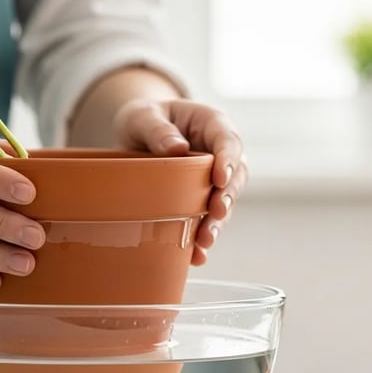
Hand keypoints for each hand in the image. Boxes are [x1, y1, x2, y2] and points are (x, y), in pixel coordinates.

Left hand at [113, 99, 246, 265]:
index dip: (228, 161)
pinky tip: (196, 256)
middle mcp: (219, 154)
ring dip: (215, 224)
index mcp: (212, 125)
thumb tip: (177, 149)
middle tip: (216, 214)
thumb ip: (158, 130)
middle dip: (227, 198)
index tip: (220, 179)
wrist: (137, 133)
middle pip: (234, 177)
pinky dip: (200, 237)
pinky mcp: (199, 199)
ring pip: (223, 203)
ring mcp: (211, 179)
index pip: (228, 141)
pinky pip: (205, 219)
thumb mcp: (144, 116)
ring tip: (203, 242)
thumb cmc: (144, 117)